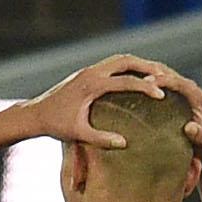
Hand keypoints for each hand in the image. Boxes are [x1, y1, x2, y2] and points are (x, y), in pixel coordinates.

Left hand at [21, 54, 171, 148]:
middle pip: (127, 60)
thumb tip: (124, 143)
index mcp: (91, 85)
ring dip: (139, 63)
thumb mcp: (77, 134)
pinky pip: (113, 63)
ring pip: (120, 58)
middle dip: (148, 67)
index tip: (163, 96)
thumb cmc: (55, 126)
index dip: (146, 88)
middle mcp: (91, 72)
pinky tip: (138, 77)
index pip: (126, 81)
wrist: (34, 114)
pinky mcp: (87, 72)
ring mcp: (88, 70)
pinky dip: (128, 67)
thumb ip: (100, 139)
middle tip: (167, 75)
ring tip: (158, 74)